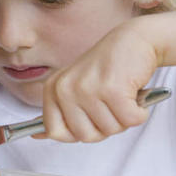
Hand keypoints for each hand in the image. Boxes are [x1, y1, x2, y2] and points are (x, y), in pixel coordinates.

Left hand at [36, 22, 159, 142]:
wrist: (136, 40)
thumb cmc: (109, 67)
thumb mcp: (76, 87)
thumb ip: (60, 112)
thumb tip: (37, 136)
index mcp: (53, 89)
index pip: (54, 131)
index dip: (78, 131)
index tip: (90, 118)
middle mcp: (65, 88)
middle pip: (85, 136)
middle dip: (105, 127)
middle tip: (111, 104)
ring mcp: (87, 89)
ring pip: (110, 130)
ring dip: (124, 117)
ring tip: (122, 95)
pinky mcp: (112, 90)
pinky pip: (130, 120)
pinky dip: (139, 112)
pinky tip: (134, 94)